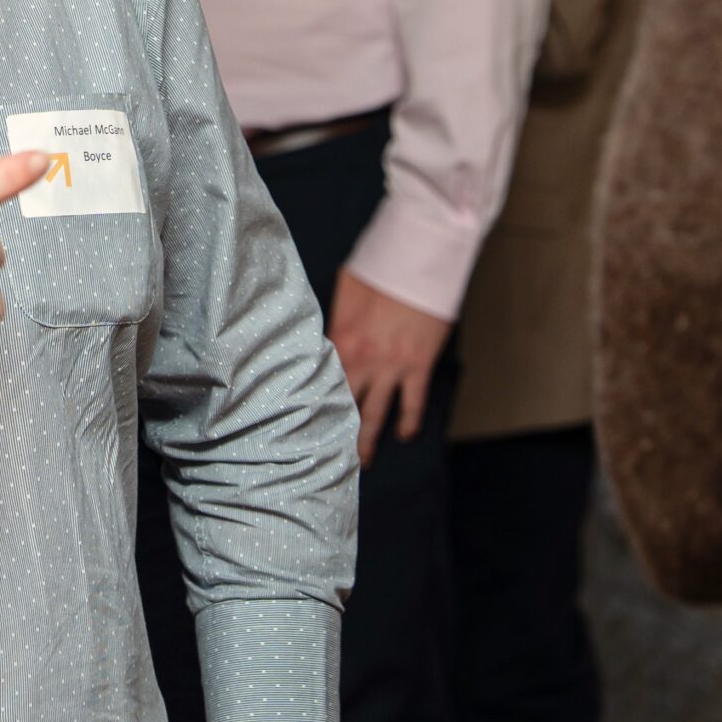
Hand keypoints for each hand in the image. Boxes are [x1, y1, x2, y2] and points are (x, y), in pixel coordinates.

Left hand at [326, 270, 451, 459]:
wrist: (419, 260)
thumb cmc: (379, 268)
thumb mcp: (346, 290)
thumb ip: (335, 318)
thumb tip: (325, 335)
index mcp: (339, 338)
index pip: (320, 379)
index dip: (312, 403)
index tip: (302, 423)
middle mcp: (361, 359)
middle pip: (344, 404)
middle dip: (335, 432)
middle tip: (327, 455)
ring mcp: (391, 366)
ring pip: (375, 413)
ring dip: (368, 440)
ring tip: (363, 461)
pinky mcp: (418, 366)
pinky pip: (412, 402)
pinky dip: (409, 421)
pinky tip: (404, 434)